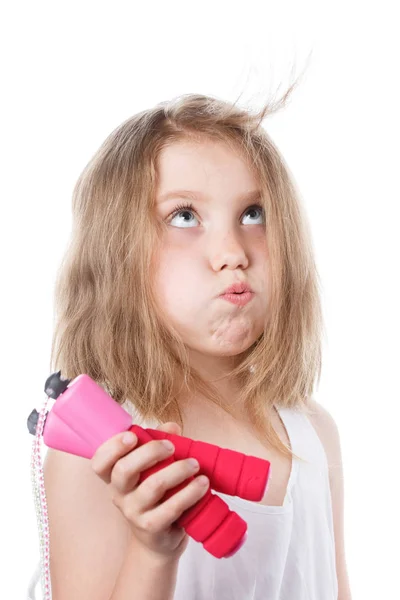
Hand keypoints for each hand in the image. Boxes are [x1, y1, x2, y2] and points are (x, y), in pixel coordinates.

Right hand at [91, 421, 209, 560]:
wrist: (160, 538)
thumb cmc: (158, 494)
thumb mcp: (155, 467)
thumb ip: (161, 442)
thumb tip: (171, 427)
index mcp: (115, 476)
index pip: (100, 462)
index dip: (112, 447)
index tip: (132, 436)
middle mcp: (119, 494)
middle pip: (123, 470)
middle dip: (149, 452)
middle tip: (171, 446)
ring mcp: (134, 513)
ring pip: (152, 487)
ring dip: (177, 470)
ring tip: (195, 465)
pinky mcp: (152, 527)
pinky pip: (171, 508)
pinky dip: (190, 493)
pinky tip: (202, 484)